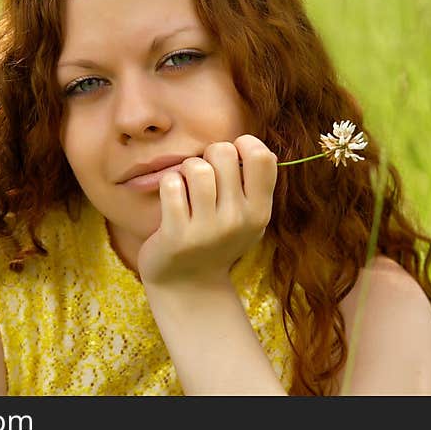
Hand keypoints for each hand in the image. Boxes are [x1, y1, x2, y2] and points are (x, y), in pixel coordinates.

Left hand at [137, 134, 277, 286]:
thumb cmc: (216, 239)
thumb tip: (253, 145)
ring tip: (186, 188)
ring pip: (195, 167)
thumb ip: (256, 185)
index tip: (231, 159)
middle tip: (204, 176)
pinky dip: (168, 185)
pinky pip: (171, 184)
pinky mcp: (177, 235)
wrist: (187, 284)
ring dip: (185, 170)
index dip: (243, 145)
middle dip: (209, 155)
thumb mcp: (248, 218)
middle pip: (223, 152)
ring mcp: (207, 229)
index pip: (262, 156)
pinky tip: (172, 200)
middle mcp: (238, 220)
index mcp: (260, 211)